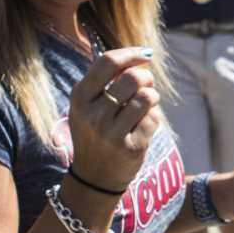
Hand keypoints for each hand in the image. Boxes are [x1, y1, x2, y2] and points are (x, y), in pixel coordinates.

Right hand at [67, 47, 161, 191]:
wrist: (94, 178)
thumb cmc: (95, 133)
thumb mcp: (88, 106)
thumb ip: (106, 81)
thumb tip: (141, 55)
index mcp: (80, 98)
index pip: (108, 62)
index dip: (131, 54)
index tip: (145, 54)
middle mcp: (93, 115)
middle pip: (132, 77)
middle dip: (146, 77)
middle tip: (146, 85)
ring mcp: (111, 133)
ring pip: (147, 97)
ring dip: (152, 96)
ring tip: (146, 104)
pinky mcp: (131, 148)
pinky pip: (153, 118)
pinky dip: (153, 117)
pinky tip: (144, 123)